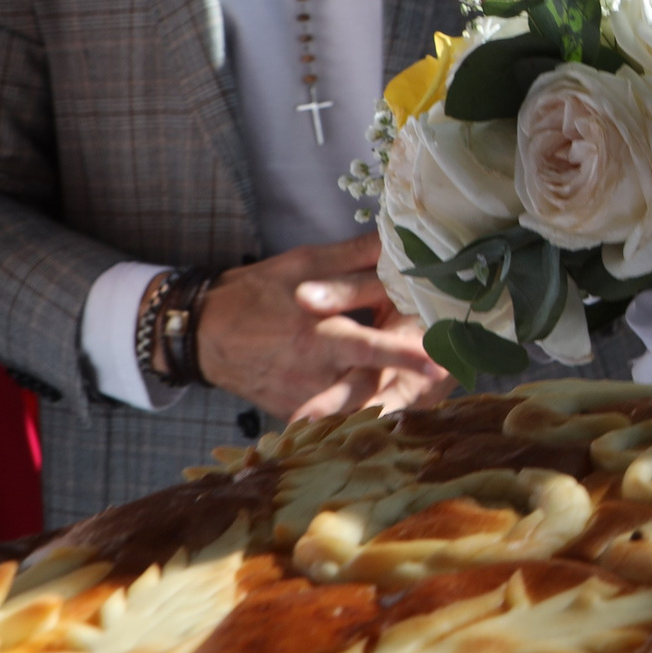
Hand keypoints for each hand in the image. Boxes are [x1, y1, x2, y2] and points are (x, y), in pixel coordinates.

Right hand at [195, 232, 450, 422]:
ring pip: (354, 406)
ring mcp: (304, 398)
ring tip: (428, 398)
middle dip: (408, 388)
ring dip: (388, 402)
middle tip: (450, 382)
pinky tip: (387, 406)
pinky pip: (333, 415)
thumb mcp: (301, 264)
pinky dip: (359, 411)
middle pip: (370, 386)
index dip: (402, 356)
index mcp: (317, 336)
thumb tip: (398, 237)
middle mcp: (314, 374)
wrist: (201, 335)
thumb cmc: (255, 293)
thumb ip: (353, 256)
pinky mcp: (296, 410)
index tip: (438, 364)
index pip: (368, 348)